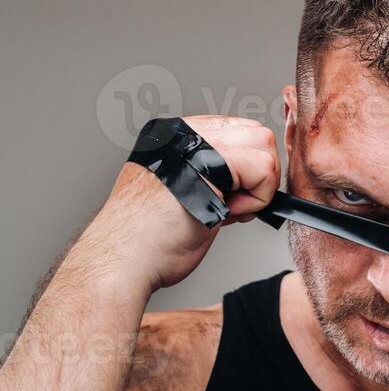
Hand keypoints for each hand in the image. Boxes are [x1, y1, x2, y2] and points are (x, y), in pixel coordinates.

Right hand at [96, 115, 280, 290]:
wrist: (123, 258)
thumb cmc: (148, 243)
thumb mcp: (183, 199)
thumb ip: (212, 182)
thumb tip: (245, 185)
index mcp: (176, 138)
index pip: (239, 133)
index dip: (248, 170)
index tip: (230, 201)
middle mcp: (185, 132)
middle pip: (255, 133)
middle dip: (259, 175)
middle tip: (233, 207)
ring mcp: (195, 141)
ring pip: (264, 144)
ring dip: (259, 187)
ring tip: (226, 211)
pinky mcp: (210, 158)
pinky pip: (264, 167)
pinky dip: (258, 198)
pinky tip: (228, 215)